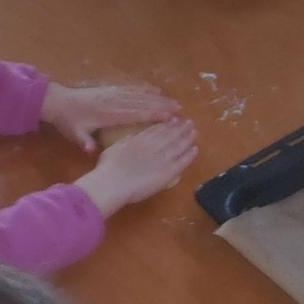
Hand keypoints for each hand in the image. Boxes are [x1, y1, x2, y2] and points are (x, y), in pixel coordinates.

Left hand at [40, 82, 179, 151]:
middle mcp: (114, 102)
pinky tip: (155, 90)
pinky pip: (131, 88)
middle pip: (142, 102)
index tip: (169, 117)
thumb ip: (84, 142)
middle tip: (180, 110)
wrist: (58, 101)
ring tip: (173, 101)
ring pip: (140, 94)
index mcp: (108, 114)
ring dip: (158, 98)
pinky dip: (145, 89)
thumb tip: (91, 151)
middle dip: (162, 105)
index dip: (152, 115)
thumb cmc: (68, 121)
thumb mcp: (74, 134)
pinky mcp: (111, 90)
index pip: (135, 114)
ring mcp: (114, 94)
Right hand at [74, 116, 197, 214]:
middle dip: (180, 128)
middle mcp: (153, 147)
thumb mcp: (113, 149)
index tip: (174, 119)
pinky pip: (182, 162)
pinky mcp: (168, 172)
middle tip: (189, 122)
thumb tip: (131, 137)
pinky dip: (190, 155)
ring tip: (194, 131)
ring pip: (178, 146)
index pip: (157, 130)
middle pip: (170, 135)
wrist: (113, 183)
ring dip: (187, 137)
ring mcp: (162, 159)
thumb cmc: (107, 169)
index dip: (167, 125)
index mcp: (139, 140)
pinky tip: (195, 149)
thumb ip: (124, 142)